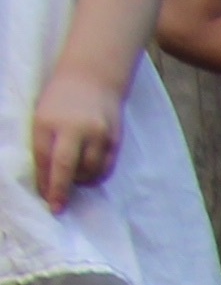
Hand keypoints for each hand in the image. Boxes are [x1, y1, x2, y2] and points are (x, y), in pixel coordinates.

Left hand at [29, 57, 116, 202]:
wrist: (92, 77)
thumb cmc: (61, 99)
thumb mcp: (43, 116)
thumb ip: (44, 144)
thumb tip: (47, 177)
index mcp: (48, 121)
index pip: (44, 158)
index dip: (44, 181)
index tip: (46, 199)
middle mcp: (72, 128)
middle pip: (66, 167)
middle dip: (60, 190)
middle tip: (58, 207)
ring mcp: (96, 134)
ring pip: (89, 171)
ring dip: (81, 181)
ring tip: (76, 179)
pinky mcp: (114, 139)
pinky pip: (105, 167)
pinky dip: (96, 175)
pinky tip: (90, 174)